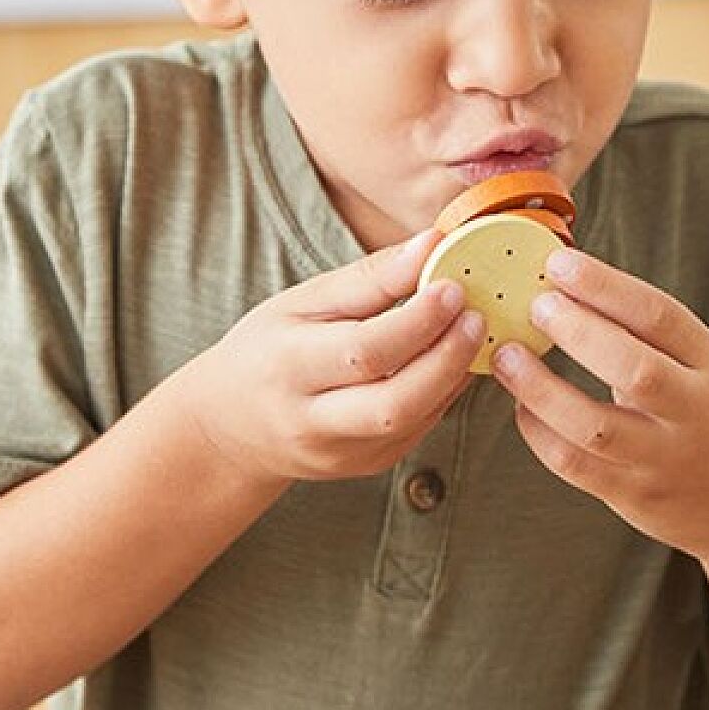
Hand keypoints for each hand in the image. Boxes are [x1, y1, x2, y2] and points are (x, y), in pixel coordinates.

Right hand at [184, 230, 484, 485]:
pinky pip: (419, 430)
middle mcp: (313, 421)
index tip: (453, 285)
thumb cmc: (269, 348)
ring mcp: (342, 453)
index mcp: (289, 368)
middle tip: (477, 314)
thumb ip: (369, 278)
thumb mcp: (302, 302)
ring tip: (473, 331)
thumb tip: (432, 243)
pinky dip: (444, 393)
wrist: (231, 425)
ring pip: (413, 422)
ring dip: (453, 375)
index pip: (363, 350)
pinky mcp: (367, 466)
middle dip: (446, 357)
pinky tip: (453, 360)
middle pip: (393, 402)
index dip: (417, 320)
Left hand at [490, 249, 708, 564]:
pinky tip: (522, 406)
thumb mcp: (701, 363)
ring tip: (507, 357)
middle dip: (578, 333)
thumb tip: (566, 281)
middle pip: (635, 370)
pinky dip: (539, 432)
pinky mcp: (635, 496)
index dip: (605, 286)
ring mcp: (664, 459)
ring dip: (541, 389)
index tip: (559, 263)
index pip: (660, 315)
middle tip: (537, 306)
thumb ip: (645, 330)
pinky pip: (575, 465)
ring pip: (595, 426)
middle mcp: (693, 411)